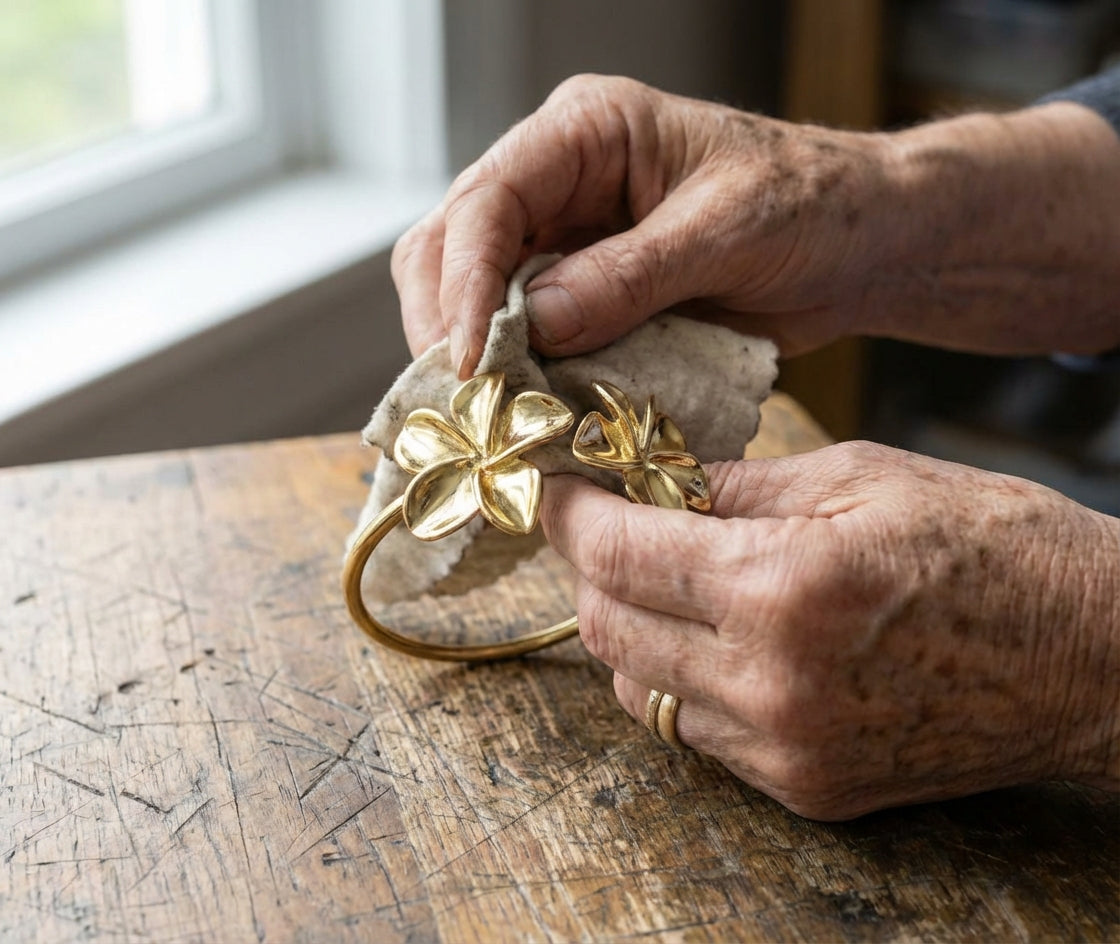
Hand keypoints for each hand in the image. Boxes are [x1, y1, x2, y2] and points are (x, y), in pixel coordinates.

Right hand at [393, 74, 1119, 377]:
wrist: (858, 245)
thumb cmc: (811, 206)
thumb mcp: (729, 230)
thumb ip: (632, 274)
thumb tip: (534, 323)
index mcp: (587, 132)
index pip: (488, 199)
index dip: (466, 283)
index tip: (470, 360)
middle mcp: (558, 181)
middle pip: (450, 246)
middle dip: (449, 325)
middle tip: (466, 401)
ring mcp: (564, 240)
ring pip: (472, 296)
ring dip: (474, 358)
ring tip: (489, 415)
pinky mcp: (581, 295)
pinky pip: (523, 337)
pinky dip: (518, 377)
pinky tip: (526, 412)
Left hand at [539, 443, 1118, 818]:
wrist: (1094, 659)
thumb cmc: (995, 546)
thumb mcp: (859, 478)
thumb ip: (737, 487)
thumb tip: (653, 482)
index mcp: (782, 586)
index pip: (618, 553)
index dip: (569, 515)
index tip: (556, 488)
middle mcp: (770, 682)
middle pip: (607, 629)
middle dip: (589, 569)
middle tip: (606, 523)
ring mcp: (786, 748)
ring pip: (638, 689)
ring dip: (629, 628)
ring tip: (664, 578)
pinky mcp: (807, 786)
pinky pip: (697, 732)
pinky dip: (681, 679)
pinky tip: (715, 636)